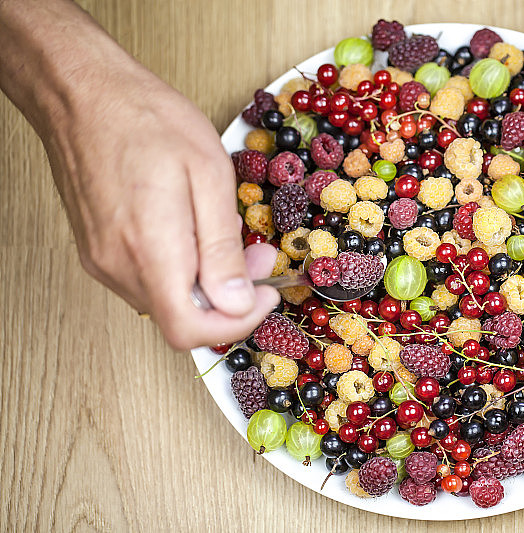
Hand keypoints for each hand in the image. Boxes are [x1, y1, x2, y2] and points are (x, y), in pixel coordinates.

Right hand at [0, 1, 278, 348]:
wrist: (83, 94)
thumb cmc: (146, 120)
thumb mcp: (208, 174)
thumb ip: (222, 246)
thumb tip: (236, 301)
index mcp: (150, 249)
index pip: (190, 328)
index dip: (236, 324)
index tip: (265, 295)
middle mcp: (118, 265)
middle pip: (182, 317)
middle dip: (231, 296)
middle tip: (259, 255)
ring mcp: (102, 261)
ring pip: (167, 300)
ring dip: (208, 281)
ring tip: (228, 234)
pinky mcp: (98, 251)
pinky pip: (148, 280)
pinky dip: (182, 269)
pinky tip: (196, 233)